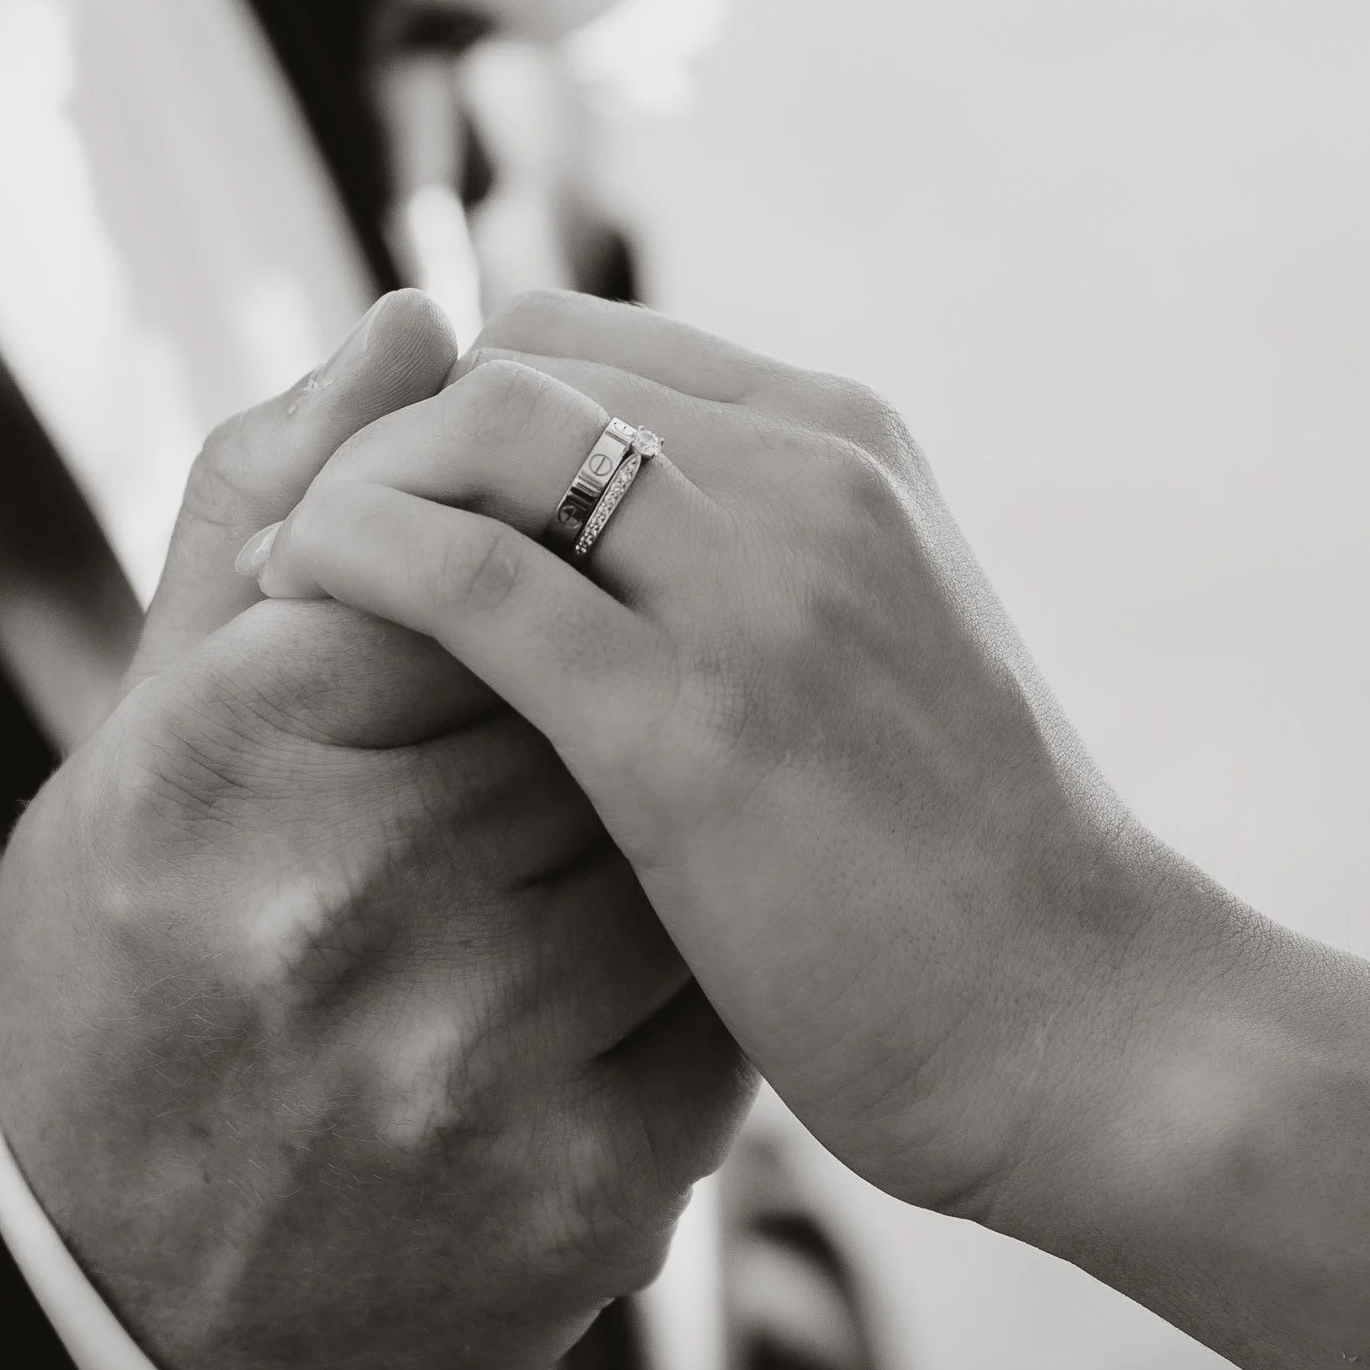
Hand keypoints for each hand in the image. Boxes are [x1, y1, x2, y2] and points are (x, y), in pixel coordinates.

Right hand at [0, 293, 753, 1369]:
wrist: (107, 1281)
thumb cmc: (124, 953)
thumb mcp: (148, 724)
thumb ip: (265, 502)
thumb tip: (416, 316)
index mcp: (220, 763)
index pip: (452, 570)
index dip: (492, 585)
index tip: (490, 617)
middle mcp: (342, 912)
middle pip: (583, 704)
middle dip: (581, 708)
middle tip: (543, 756)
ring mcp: (476, 1067)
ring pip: (669, 851)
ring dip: (647, 841)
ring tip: (546, 895)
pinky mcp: (586, 1202)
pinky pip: (712, 1016)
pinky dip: (678, 984)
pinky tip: (580, 1007)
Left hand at [246, 291, 1202, 1226]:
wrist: (1092, 1028)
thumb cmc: (958, 879)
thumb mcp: (861, 659)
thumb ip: (742, 568)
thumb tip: (580, 541)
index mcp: (842, 446)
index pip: (576, 341)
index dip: (447, 409)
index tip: (379, 506)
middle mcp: (805, 475)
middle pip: (512, 366)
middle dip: (379, 439)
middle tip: (296, 549)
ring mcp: (756, 587)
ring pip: (479, 436)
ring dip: (348, 489)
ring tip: (278, 587)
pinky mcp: (690, 722)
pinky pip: (467, 580)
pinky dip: (353, 566)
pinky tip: (296, 616)